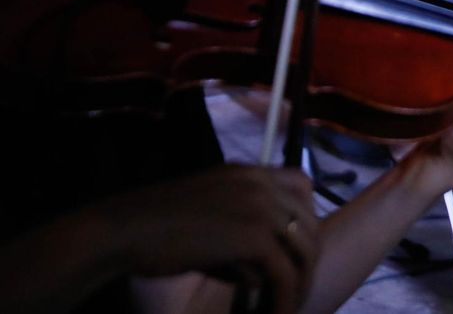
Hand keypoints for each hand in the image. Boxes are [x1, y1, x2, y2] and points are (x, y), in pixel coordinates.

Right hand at [112, 165, 318, 313]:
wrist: (124, 230)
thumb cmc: (154, 228)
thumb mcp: (209, 216)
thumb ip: (241, 232)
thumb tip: (262, 275)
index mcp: (250, 172)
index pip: (303, 186)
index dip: (305, 220)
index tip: (294, 252)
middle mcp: (263, 183)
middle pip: (310, 223)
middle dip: (305, 261)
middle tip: (292, 292)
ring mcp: (263, 208)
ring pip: (304, 251)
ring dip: (298, 286)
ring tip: (284, 310)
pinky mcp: (255, 237)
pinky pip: (285, 274)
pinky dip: (284, 300)